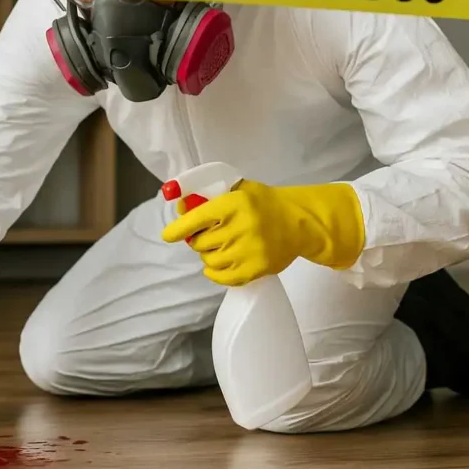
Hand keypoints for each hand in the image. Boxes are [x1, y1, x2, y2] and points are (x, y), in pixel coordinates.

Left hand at [161, 180, 365, 285]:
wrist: (300, 221)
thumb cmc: (264, 203)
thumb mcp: (238, 190)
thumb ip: (210, 198)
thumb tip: (180, 208)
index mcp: (234, 203)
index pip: (198, 218)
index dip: (179, 228)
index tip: (169, 235)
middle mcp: (241, 227)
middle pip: (201, 243)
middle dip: (198, 240)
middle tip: (206, 236)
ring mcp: (250, 250)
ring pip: (210, 260)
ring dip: (208, 255)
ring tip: (218, 248)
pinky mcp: (256, 268)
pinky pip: (223, 277)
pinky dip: (215, 273)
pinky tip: (217, 265)